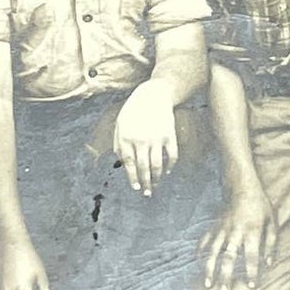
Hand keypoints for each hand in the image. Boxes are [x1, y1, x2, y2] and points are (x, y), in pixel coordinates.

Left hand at [113, 80, 177, 195]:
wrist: (154, 95)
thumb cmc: (134, 111)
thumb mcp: (120, 124)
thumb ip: (118, 143)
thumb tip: (122, 164)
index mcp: (126, 137)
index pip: (129, 164)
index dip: (133, 178)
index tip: (136, 187)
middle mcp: (141, 139)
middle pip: (143, 168)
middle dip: (146, 183)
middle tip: (147, 193)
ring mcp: (156, 137)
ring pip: (157, 165)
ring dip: (157, 179)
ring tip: (156, 186)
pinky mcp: (169, 135)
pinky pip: (171, 155)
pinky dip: (170, 166)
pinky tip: (167, 172)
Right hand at [201, 184, 277, 289]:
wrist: (241, 186)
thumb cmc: (260, 205)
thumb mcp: (272, 221)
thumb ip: (271, 244)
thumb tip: (268, 264)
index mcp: (252, 231)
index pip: (251, 255)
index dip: (251, 271)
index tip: (250, 286)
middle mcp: (235, 232)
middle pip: (229, 256)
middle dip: (225, 275)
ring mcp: (221, 229)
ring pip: (212, 251)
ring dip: (209, 268)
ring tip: (207, 284)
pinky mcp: (213, 226)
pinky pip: (204, 241)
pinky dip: (199, 253)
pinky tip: (197, 265)